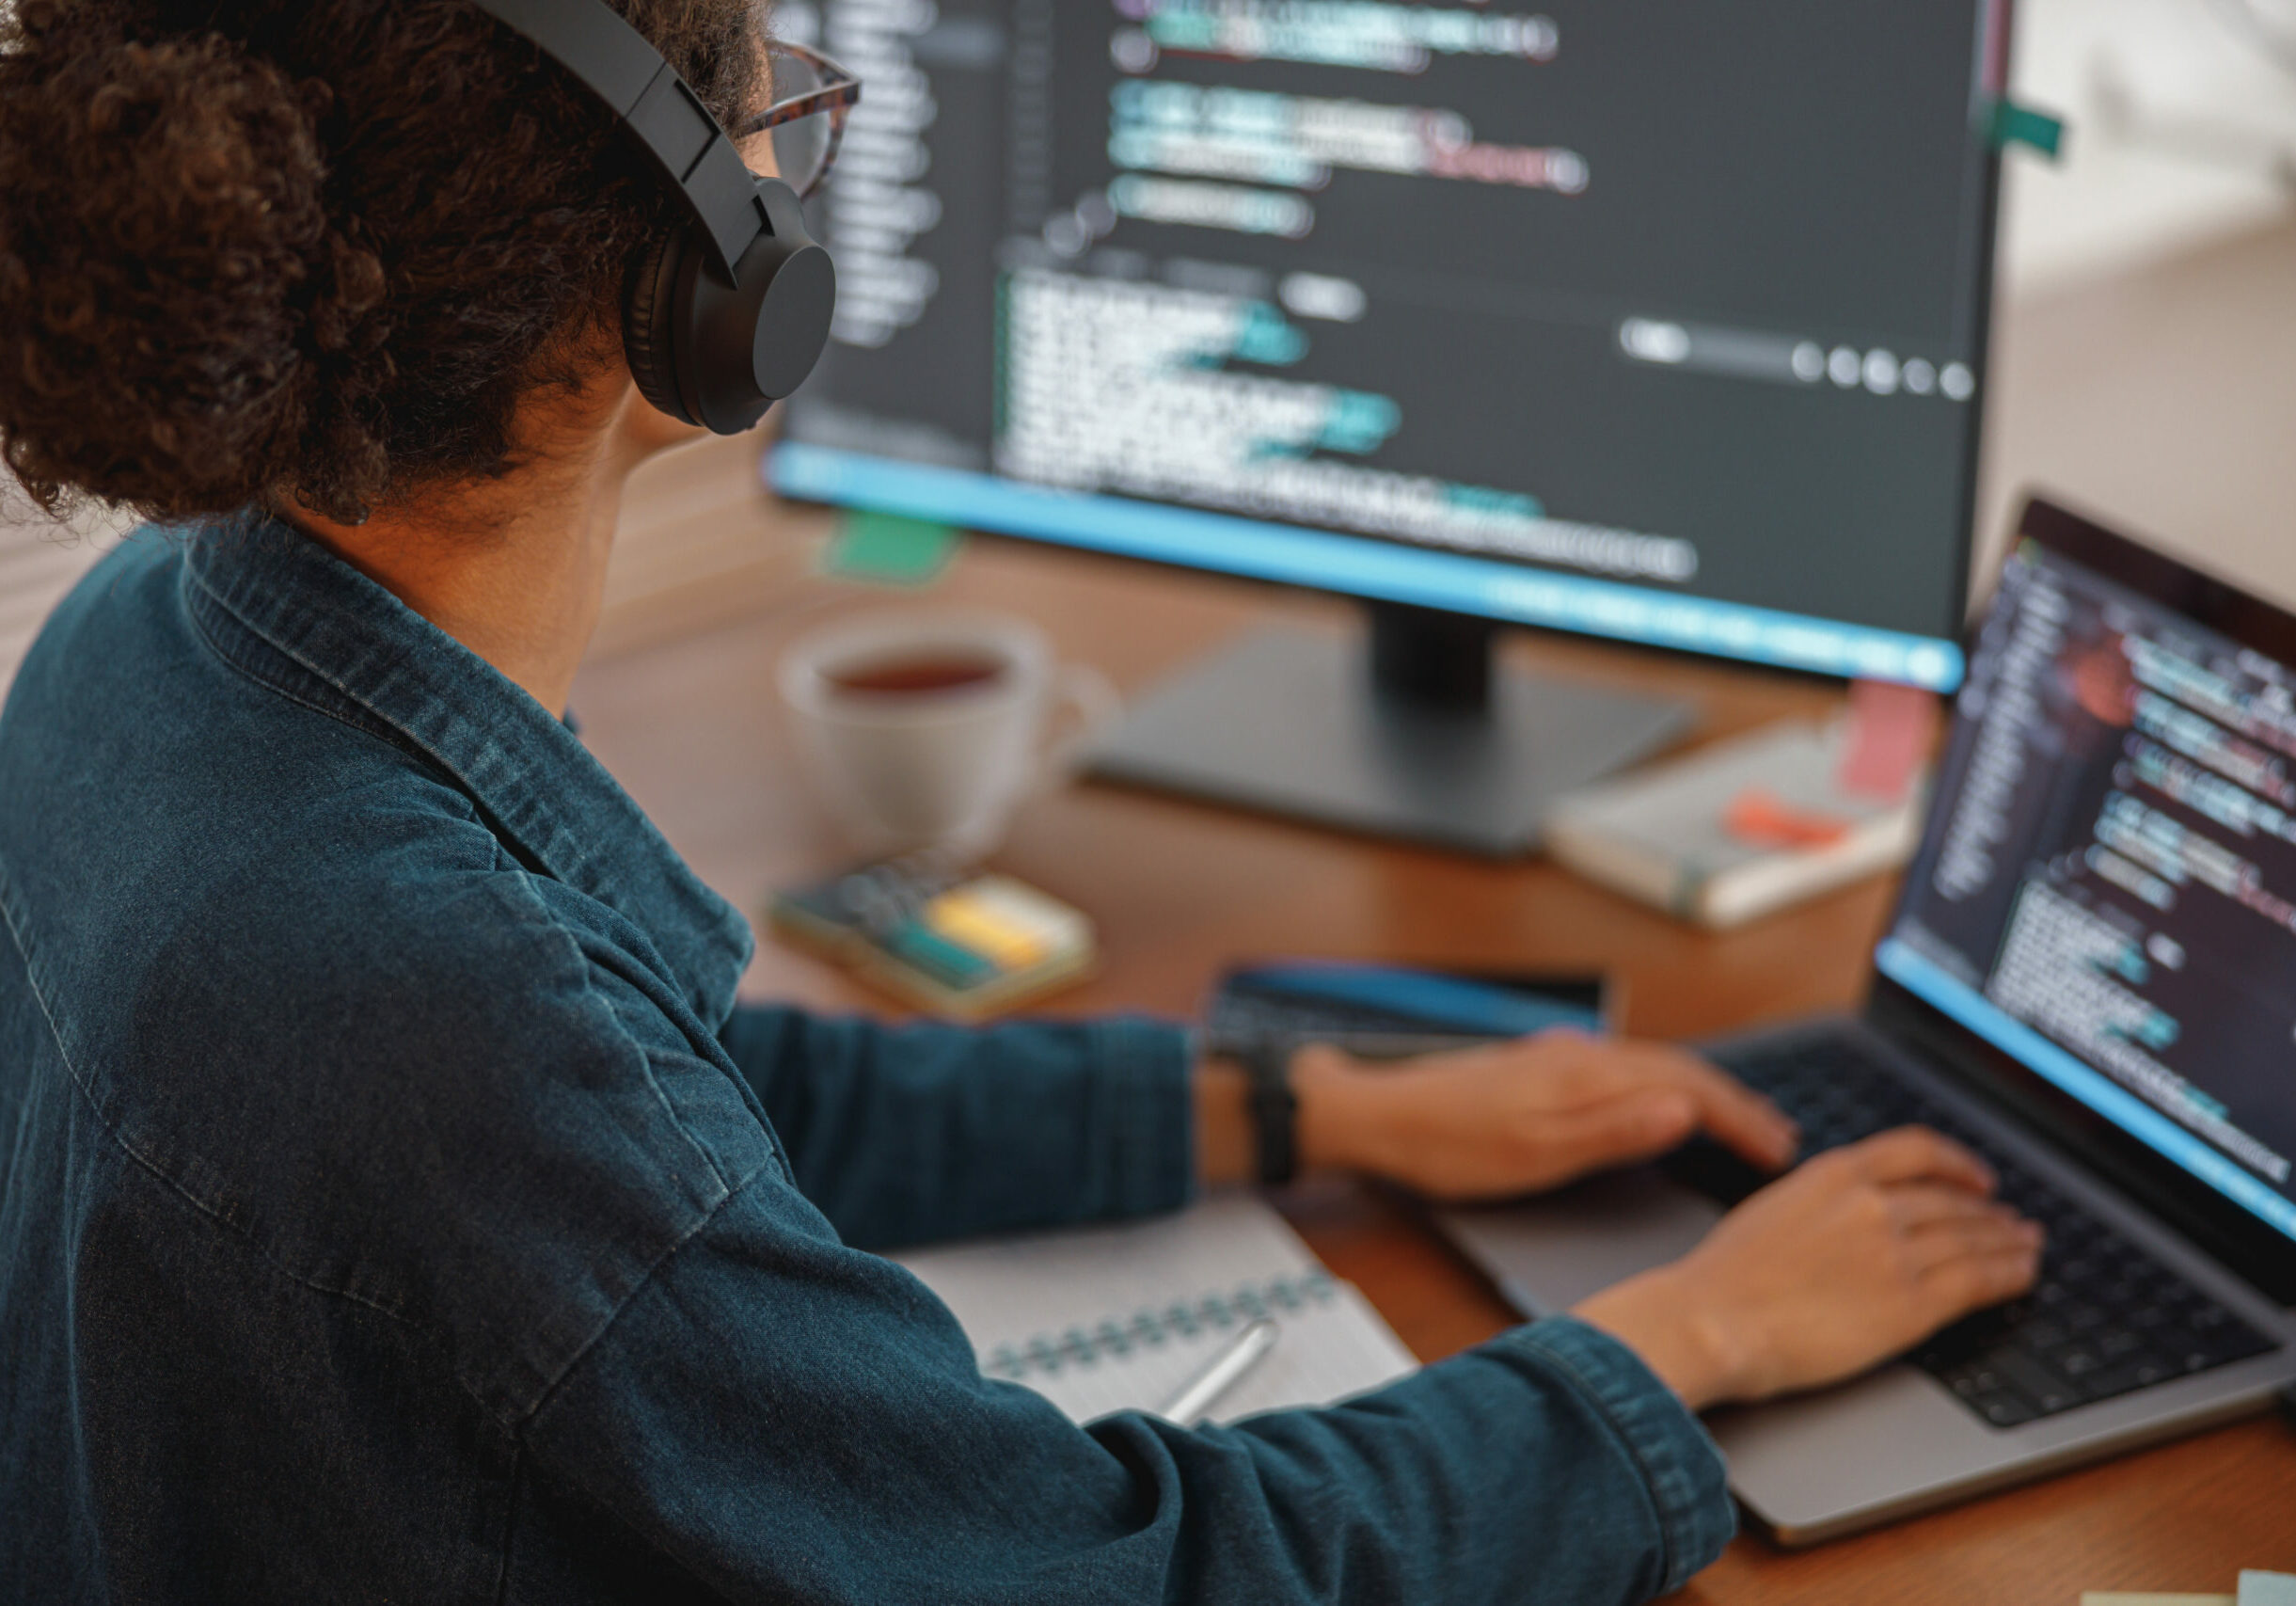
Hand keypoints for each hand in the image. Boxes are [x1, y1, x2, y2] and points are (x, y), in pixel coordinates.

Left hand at [1293, 1031, 1798, 1200]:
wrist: (1374, 1116)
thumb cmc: (1446, 1144)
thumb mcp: (1534, 1154)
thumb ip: (1612, 1132)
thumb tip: (1684, 1111)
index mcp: (1587, 1073)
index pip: (1689, 1087)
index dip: (1740, 1119)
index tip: (1779, 1150)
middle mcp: (1579, 1055)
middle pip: (1678, 1070)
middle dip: (1734, 1103)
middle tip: (1777, 1139)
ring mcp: (1558, 1059)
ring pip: (1651, 1068)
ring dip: (1700, 1094)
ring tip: (1736, 1124)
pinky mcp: (1539, 1069)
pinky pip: (1622, 1072)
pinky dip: (1660, 1089)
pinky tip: (1659, 1106)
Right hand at [1572, 1127, 2044, 1409]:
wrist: (1715, 1320)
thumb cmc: (1723, 1280)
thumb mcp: (1770, 1212)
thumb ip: (1818, 1205)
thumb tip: (1844, 1218)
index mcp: (1833, 1174)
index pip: (1916, 1151)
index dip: (1957, 1162)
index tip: (1975, 1176)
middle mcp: (1871, 1204)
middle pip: (1952, 1199)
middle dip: (1989, 1210)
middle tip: (2011, 1221)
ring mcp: (1894, 1251)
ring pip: (1972, 1237)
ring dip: (2007, 1241)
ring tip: (2027, 1246)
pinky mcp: (1909, 1302)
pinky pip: (1977, 1281)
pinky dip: (2008, 1274)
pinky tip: (2022, 1274)